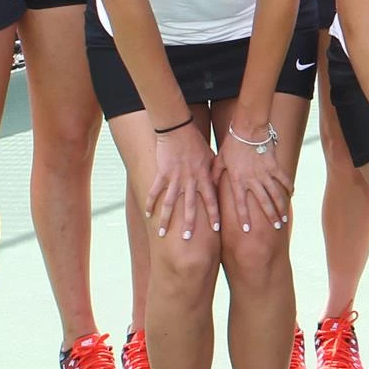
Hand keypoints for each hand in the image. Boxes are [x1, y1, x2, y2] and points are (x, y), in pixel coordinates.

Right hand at [147, 123, 220, 240]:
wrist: (178, 129)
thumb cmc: (196, 142)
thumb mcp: (211, 157)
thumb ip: (214, 172)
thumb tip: (221, 185)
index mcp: (204, 177)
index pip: (211, 200)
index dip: (214, 215)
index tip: (216, 230)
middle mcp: (190, 180)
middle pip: (190, 207)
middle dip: (189, 224)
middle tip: (187, 240)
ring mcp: (175, 178)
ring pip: (170, 203)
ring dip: (166, 220)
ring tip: (162, 234)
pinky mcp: (162, 174)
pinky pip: (155, 192)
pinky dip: (150, 203)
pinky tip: (148, 215)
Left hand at [215, 125, 292, 231]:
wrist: (248, 129)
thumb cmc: (231, 144)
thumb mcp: (219, 160)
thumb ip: (215, 175)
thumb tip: (210, 187)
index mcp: (238, 180)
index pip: (240, 203)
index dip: (244, 217)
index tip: (247, 229)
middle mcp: (253, 179)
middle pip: (264, 202)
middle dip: (271, 216)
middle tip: (277, 228)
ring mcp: (265, 173)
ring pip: (276, 194)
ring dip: (281, 207)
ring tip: (285, 219)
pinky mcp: (274, 165)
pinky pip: (283, 178)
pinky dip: (289, 187)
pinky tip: (292, 195)